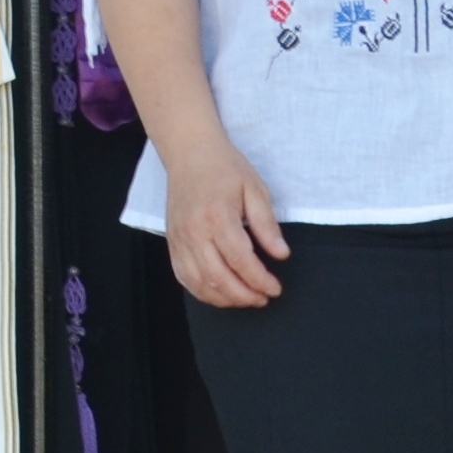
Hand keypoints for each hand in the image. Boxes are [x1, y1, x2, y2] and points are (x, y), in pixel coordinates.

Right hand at [159, 134, 287, 308]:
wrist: (189, 153)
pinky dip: (202, 292)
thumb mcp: (255, 189)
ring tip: (246, 298)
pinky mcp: (172, 243)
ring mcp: (180, 240)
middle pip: (219, 278)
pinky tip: (220, 294)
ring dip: (225, 299)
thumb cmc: (224, 168)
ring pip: (200, 284)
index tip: (275, 288)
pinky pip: (184, 278)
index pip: (241, 261)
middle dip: (245, 295)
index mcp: (218, 217)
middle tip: (263, 298)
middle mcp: (194, 232)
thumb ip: (267, 225)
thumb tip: (281, 254)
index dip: (260, 280)